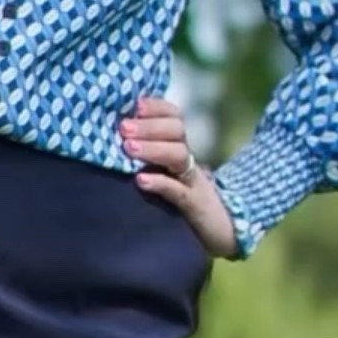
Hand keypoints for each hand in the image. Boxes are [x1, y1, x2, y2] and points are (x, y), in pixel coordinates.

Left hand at [119, 95, 239, 259]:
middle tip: (123, 128)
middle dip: (149, 126)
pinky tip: (140, 180)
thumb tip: (116, 136)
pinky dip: (159, 183)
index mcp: (180, 147)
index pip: (174, 116)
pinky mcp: (194, 205)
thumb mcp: (168, 173)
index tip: (136, 106)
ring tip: (128, 148)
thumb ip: (149, 155)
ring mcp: (192, 181)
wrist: (222, 230)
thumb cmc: (182, 200)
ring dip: (152, 149)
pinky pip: (177, 191)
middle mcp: (188, 159)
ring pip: (178, 155)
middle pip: (176, 130)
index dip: (157, 107)